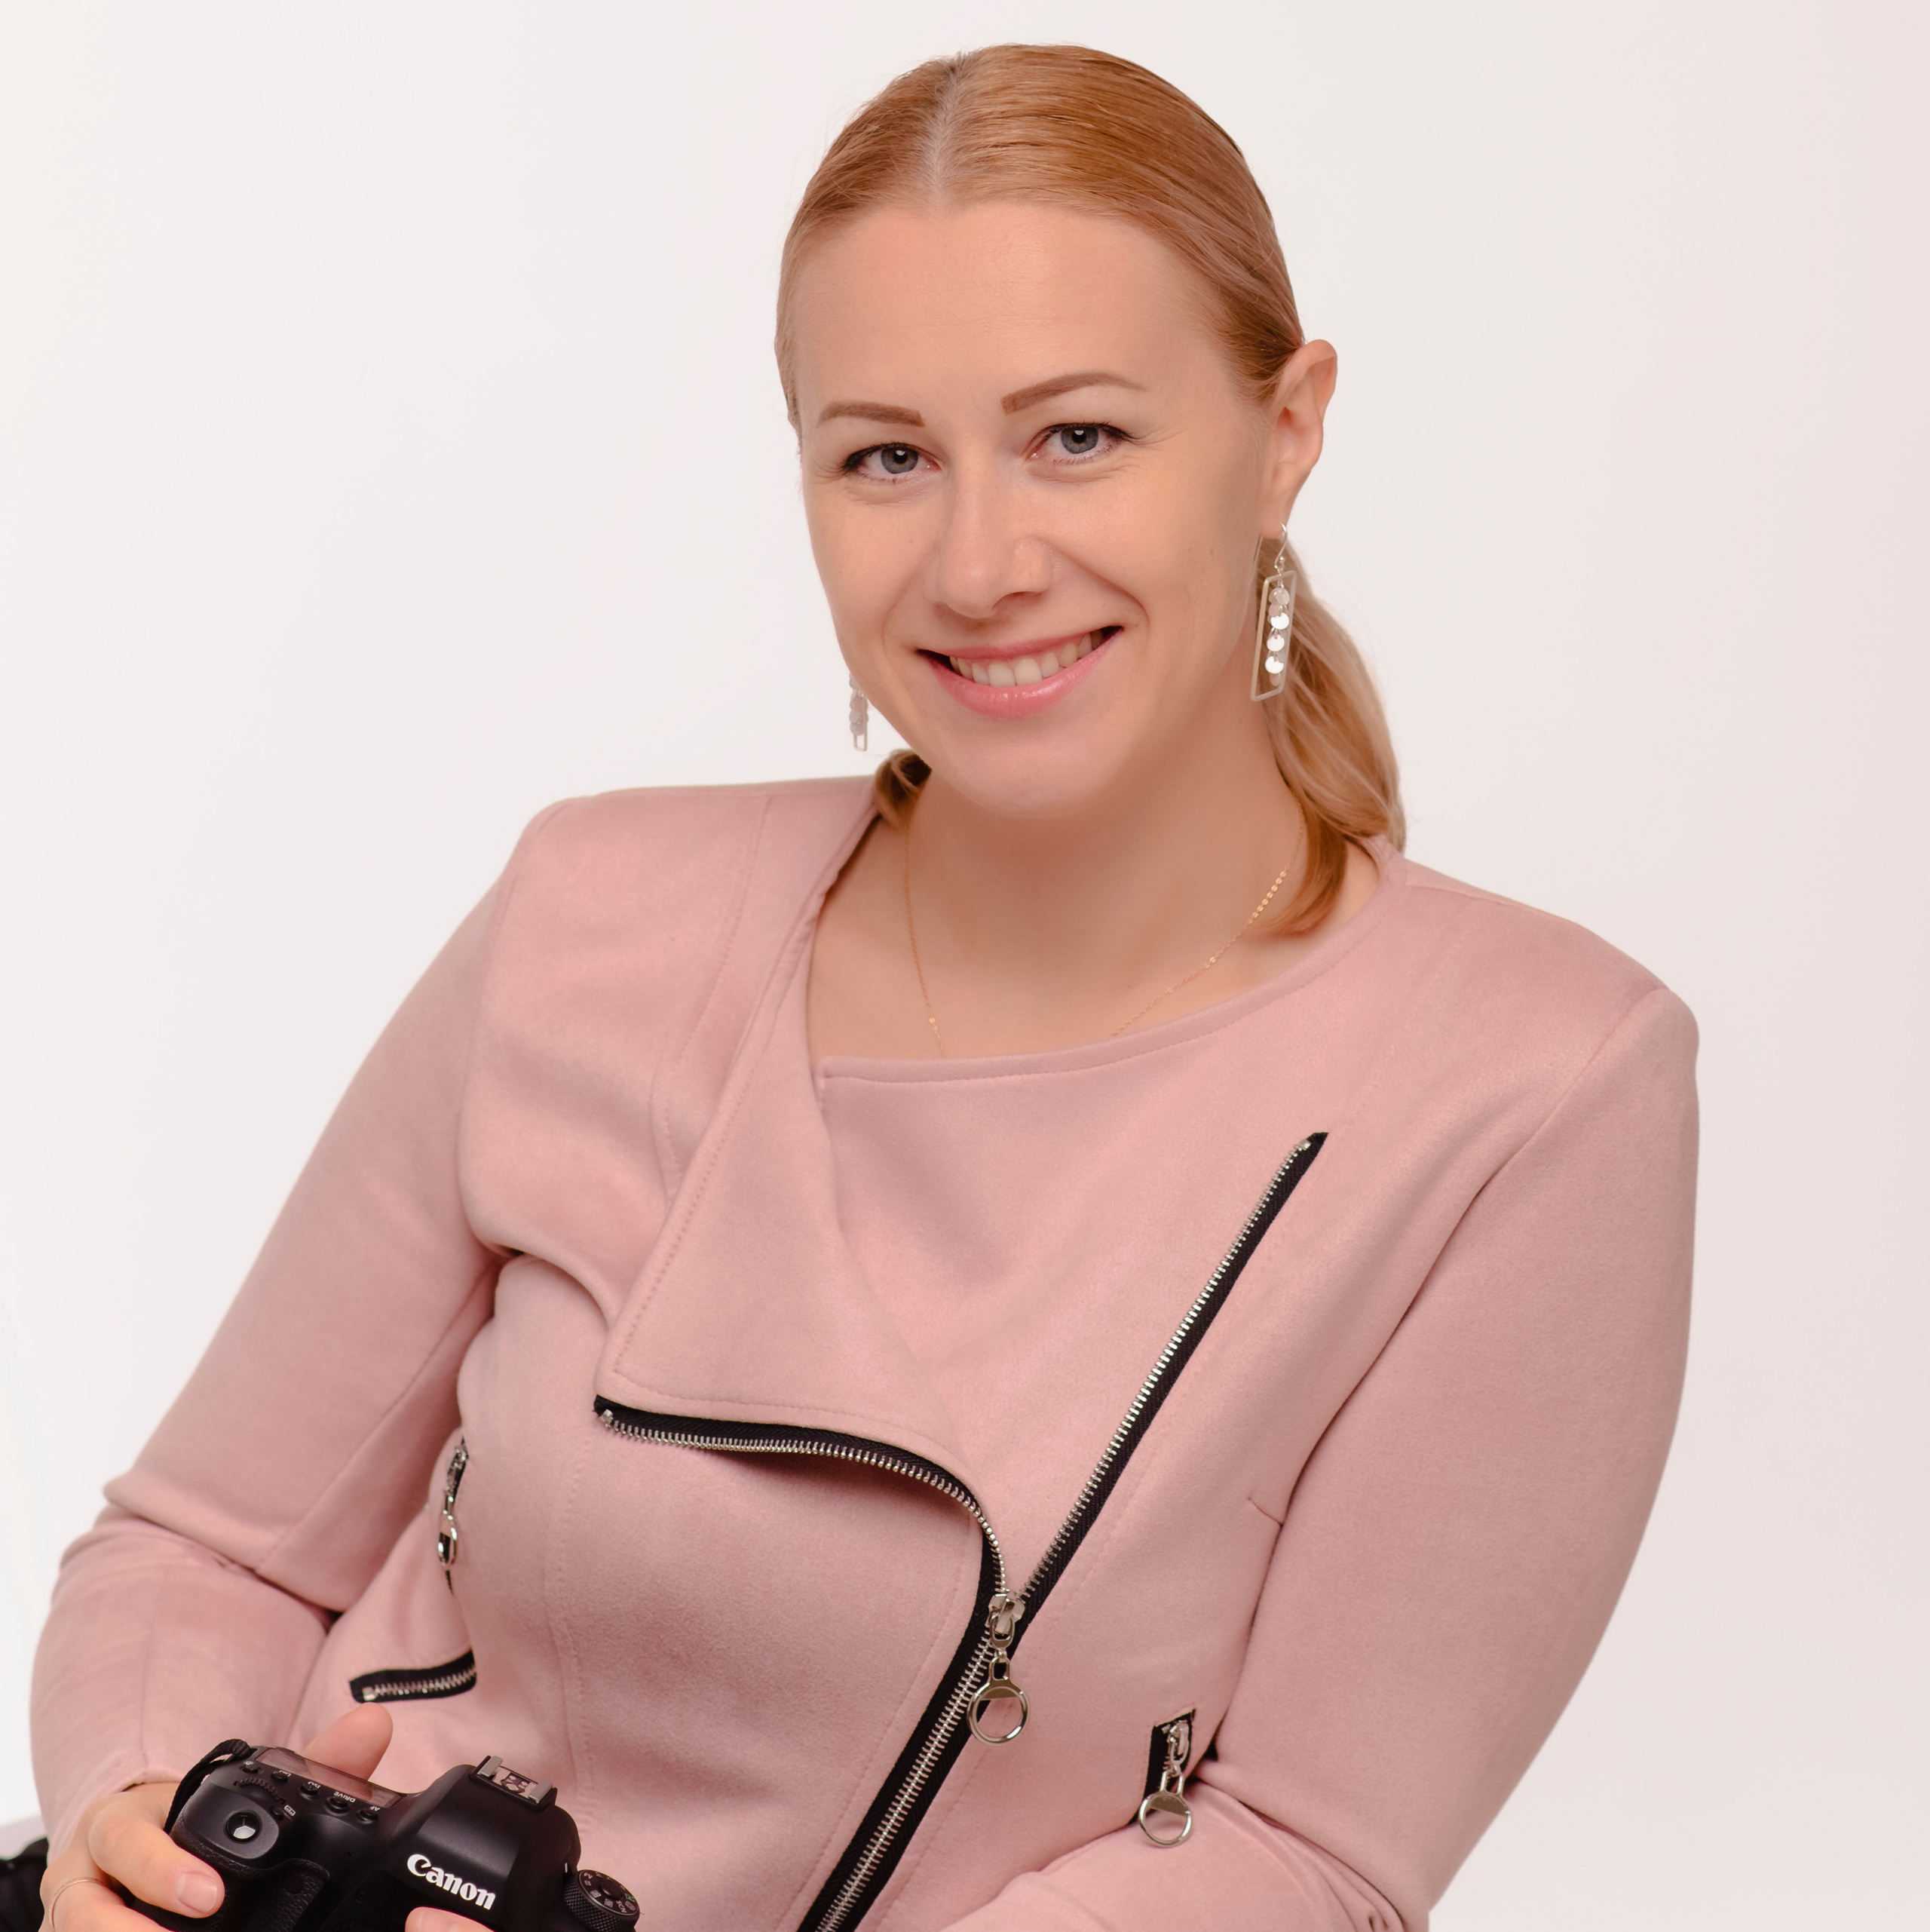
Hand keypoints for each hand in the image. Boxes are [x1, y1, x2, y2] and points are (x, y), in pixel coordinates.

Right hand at [41, 1707, 394, 1931]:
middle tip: (202, 1918)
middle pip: (85, 1901)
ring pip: (76, 1930)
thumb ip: (313, 1758)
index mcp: (123, 1819)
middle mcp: (87, 1869)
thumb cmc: (191, 1822)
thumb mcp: (237, 1793)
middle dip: (132, 1925)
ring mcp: (75, 1911)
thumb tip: (373, 1726)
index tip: (211, 1897)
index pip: (125, 1836)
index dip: (162, 1868)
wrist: (136, 1848)